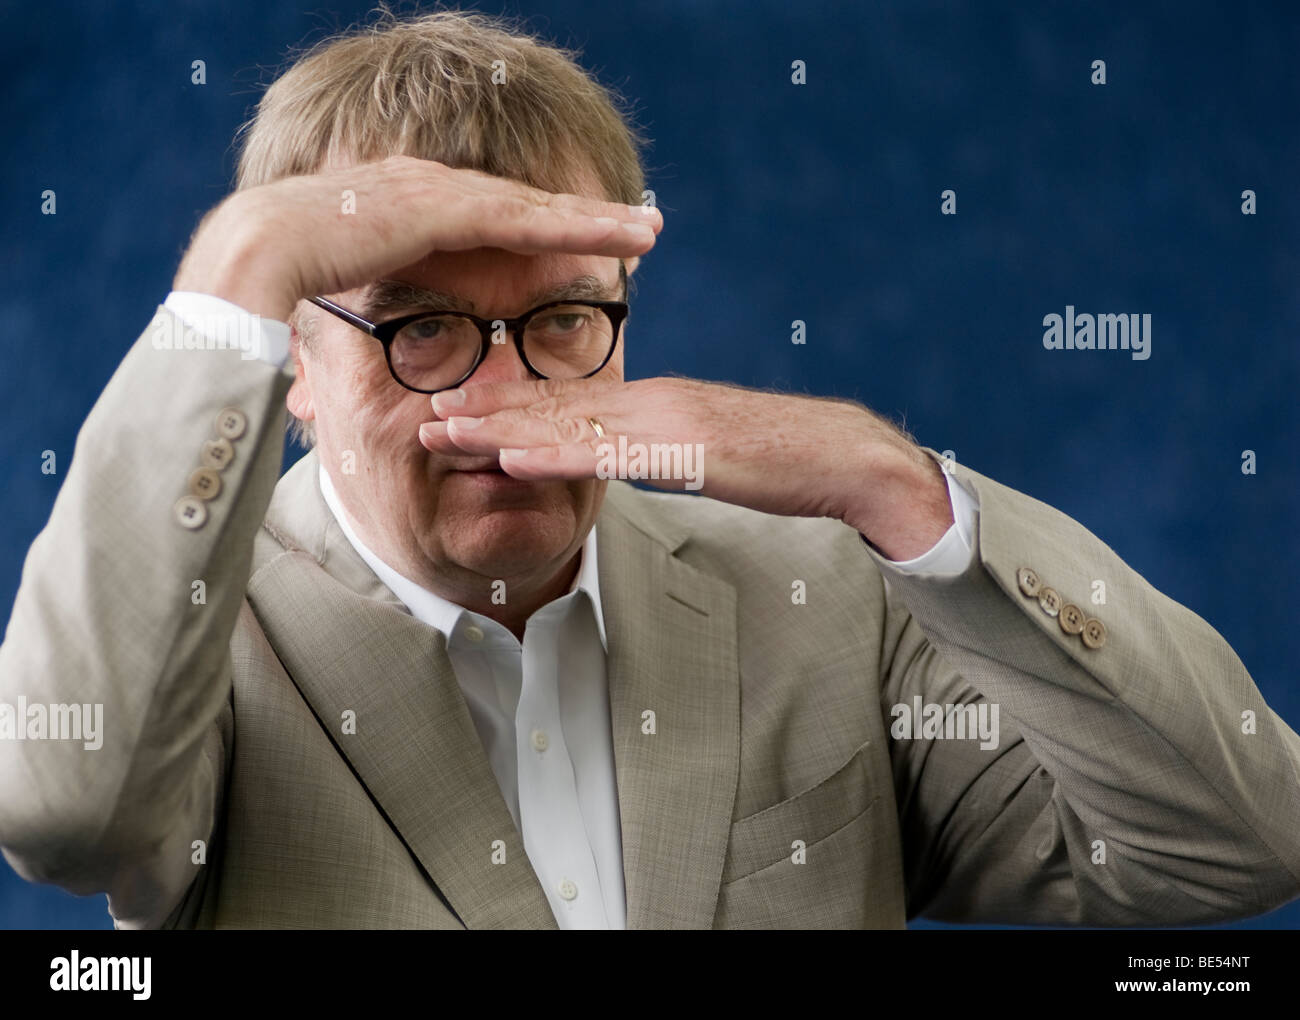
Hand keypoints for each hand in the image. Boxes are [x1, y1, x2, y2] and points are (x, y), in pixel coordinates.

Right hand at [172, 155, 661, 320]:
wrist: (247, 253)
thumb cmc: (283, 281)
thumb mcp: (348, 287)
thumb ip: (384, 297)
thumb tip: (394, 328)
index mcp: (411, 206)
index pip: (494, 215)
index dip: (544, 225)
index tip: (587, 237)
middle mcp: (431, 188)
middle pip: (526, 203)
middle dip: (586, 215)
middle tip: (643, 225)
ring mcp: (435, 192)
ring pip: (536, 206)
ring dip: (596, 219)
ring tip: (648, 231)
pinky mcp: (439, 208)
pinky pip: (522, 220)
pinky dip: (572, 227)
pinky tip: (615, 236)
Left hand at [418, 377, 954, 559]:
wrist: (845, 458)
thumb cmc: (784, 462)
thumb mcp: (707, 456)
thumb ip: (661, 453)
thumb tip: (622, 463)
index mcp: (652, 402)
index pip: (566, 401)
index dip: (507, 404)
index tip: (456, 409)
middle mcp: (649, 400)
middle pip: (553, 405)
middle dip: (485, 411)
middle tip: (425, 416)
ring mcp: (666, 420)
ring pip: (569, 423)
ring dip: (501, 428)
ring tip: (444, 431)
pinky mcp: (686, 448)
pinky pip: (611, 453)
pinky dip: (557, 454)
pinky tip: (512, 457)